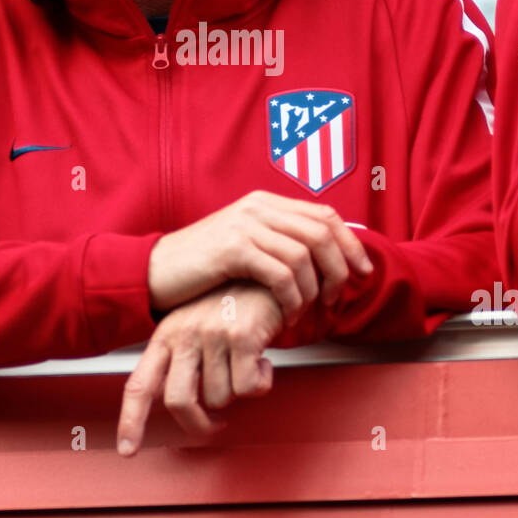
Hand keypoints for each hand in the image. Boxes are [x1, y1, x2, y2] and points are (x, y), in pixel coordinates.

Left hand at [117, 281, 282, 455]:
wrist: (267, 273)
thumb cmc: (233, 303)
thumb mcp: (196, 325)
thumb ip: (183, 361)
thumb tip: (180, 404)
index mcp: (166, 335)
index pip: (138, 384)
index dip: (131, 421)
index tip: (128, 450)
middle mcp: (183, 334)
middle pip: (178, 401)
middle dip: (199, 424)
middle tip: (216, 425)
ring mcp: (210, 334)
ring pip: (220, 397)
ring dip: (239, 390)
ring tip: (247, 365)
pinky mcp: (240, 336)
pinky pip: (249, 388)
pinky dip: (262, 382)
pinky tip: (264, 361)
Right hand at [147, 190, 372, 322]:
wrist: (154, 272)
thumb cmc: (202, 268)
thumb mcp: (244, 246)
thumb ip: (277, 244)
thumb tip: (322, 261)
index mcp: (265, 202)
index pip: (325, 214)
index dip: (351, 243)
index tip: (363, 271)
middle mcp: (258, 207)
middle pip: (322, 232)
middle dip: (339, 270)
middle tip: (335, 299)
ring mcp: (245, 225)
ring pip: (304, 255)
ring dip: (313, 290)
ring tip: (305, 312)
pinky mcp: (233, 249)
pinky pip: (281, 273)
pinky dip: (292, 298)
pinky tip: (286, 314)